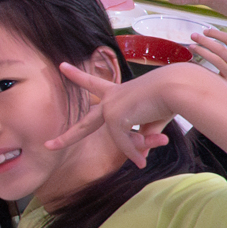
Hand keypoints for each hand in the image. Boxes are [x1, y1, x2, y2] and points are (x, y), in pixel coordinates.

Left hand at [44, 61, 182, 167]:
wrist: (178, 87)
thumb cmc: (171, 98)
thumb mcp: (154, 121)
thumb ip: (142, 137)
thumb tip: (139, 158)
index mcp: (119, 92)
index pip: (94, 85)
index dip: (78, 77)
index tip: (61, 67)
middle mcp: (111, 98)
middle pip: (86, 124)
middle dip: (67, 138)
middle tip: (49, 146)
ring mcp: (110, 107)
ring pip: (120, 138)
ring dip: (135, 149)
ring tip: (144, 156)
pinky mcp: (114, 117)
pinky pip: (124, 143)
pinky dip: (134, 152)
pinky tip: (141, 160)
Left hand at [187, 27, 226, 108]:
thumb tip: (221, 45)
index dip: (217, 34)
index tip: (207, 31)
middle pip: (219, 46)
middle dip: (205, 39)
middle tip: (194, 35)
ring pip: (214, 57)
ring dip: (201, 50)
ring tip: (191, 46)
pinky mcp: (226, 84)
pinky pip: (210, 73)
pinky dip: (200, 66)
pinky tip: (192, 63)